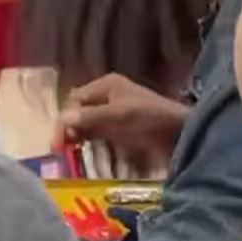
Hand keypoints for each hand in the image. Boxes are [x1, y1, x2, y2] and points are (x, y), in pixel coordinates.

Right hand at [58, 74, 187, 162]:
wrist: (183, 133)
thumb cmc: (153, 118)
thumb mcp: (121, 116)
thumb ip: (92, 117)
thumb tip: (63, 119)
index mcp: (106, 86)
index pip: (74, 100)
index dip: (64, 120)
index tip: (58, 143)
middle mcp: (108, 97)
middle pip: (79, 112)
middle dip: (68, 129)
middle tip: (61, 151)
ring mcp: (115, 114)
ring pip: (86, 124)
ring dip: (76, 138)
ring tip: (69, 154)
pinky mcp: (122, 131)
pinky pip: (98, 135)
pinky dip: (89, 143)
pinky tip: (83, 153)